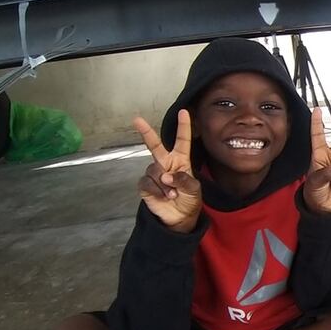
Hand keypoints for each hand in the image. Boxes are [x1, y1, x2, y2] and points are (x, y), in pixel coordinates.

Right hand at [134, 109, 200, 232]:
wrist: (179, 217)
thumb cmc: (189, 199)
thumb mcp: (194, 190)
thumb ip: (183, 180)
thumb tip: (166, 175)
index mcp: (181, 160)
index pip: (182, 141)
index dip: (183, 126)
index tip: (184, 112)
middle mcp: (165, 163)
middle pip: (154, 145)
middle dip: (146, 132)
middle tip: (136, 120)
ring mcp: (154, 173)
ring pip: (154, 171)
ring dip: (165, 184)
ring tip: (173, 194)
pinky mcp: (145, 184)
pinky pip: (148, 183)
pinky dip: (157, 191)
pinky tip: (164, 197)